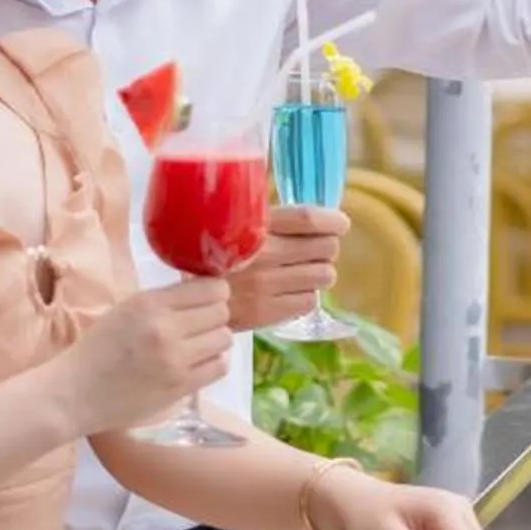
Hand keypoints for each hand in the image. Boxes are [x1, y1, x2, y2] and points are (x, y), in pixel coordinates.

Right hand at [57, 279, 231, 432]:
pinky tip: (199, 363)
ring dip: (215, 339)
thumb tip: (202, 292)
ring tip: (198, 345)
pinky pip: (219, 367)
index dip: (215, 291)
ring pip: (224, 338)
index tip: (208, 298)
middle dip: (215, 315)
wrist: (75, 393)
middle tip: (201, 323)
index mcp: (150, 304)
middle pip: (221, 312)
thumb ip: (163, 301)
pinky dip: (214, 363)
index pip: (210, 288)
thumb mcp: (126, 309)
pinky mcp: (181, 387)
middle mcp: (167, 328)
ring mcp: (176, 360)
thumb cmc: (97, 348)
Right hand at [227, 206, 347, 331]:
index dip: (333, 221)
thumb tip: (319, 217)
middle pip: (326, 248)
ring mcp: (268, 287)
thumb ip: (273, 220)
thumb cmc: (218, 255)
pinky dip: (306, 294)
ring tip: (303, 271)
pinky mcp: (268, 312)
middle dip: (326, 247)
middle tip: (315, 249)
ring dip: (320, 272)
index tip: (340, 224)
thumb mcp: (237, 226)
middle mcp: (264, 256)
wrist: (189, 299)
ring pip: (324, 276)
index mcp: (255, 228)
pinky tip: (291, 290)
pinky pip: (310, 301)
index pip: (309, 220)